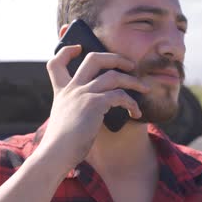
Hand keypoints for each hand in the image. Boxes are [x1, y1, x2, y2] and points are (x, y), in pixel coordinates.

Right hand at [37, 45, 149, 170]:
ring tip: (145, 88)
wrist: (56, 154)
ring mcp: (83, 94)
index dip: (66, 51)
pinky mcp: (94, 104)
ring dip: (133, 82)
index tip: (77, 48)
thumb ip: (75, 108)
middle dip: (115, 57)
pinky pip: (120, 96)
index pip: (56, 63)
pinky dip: (132, 104)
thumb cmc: (62, 143)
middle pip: (93, 59)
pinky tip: (136, 113)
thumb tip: (96, 109)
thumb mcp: (64, 119)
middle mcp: (72, 88)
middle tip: (130, 65)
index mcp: (62, 91)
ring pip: (113, 76)